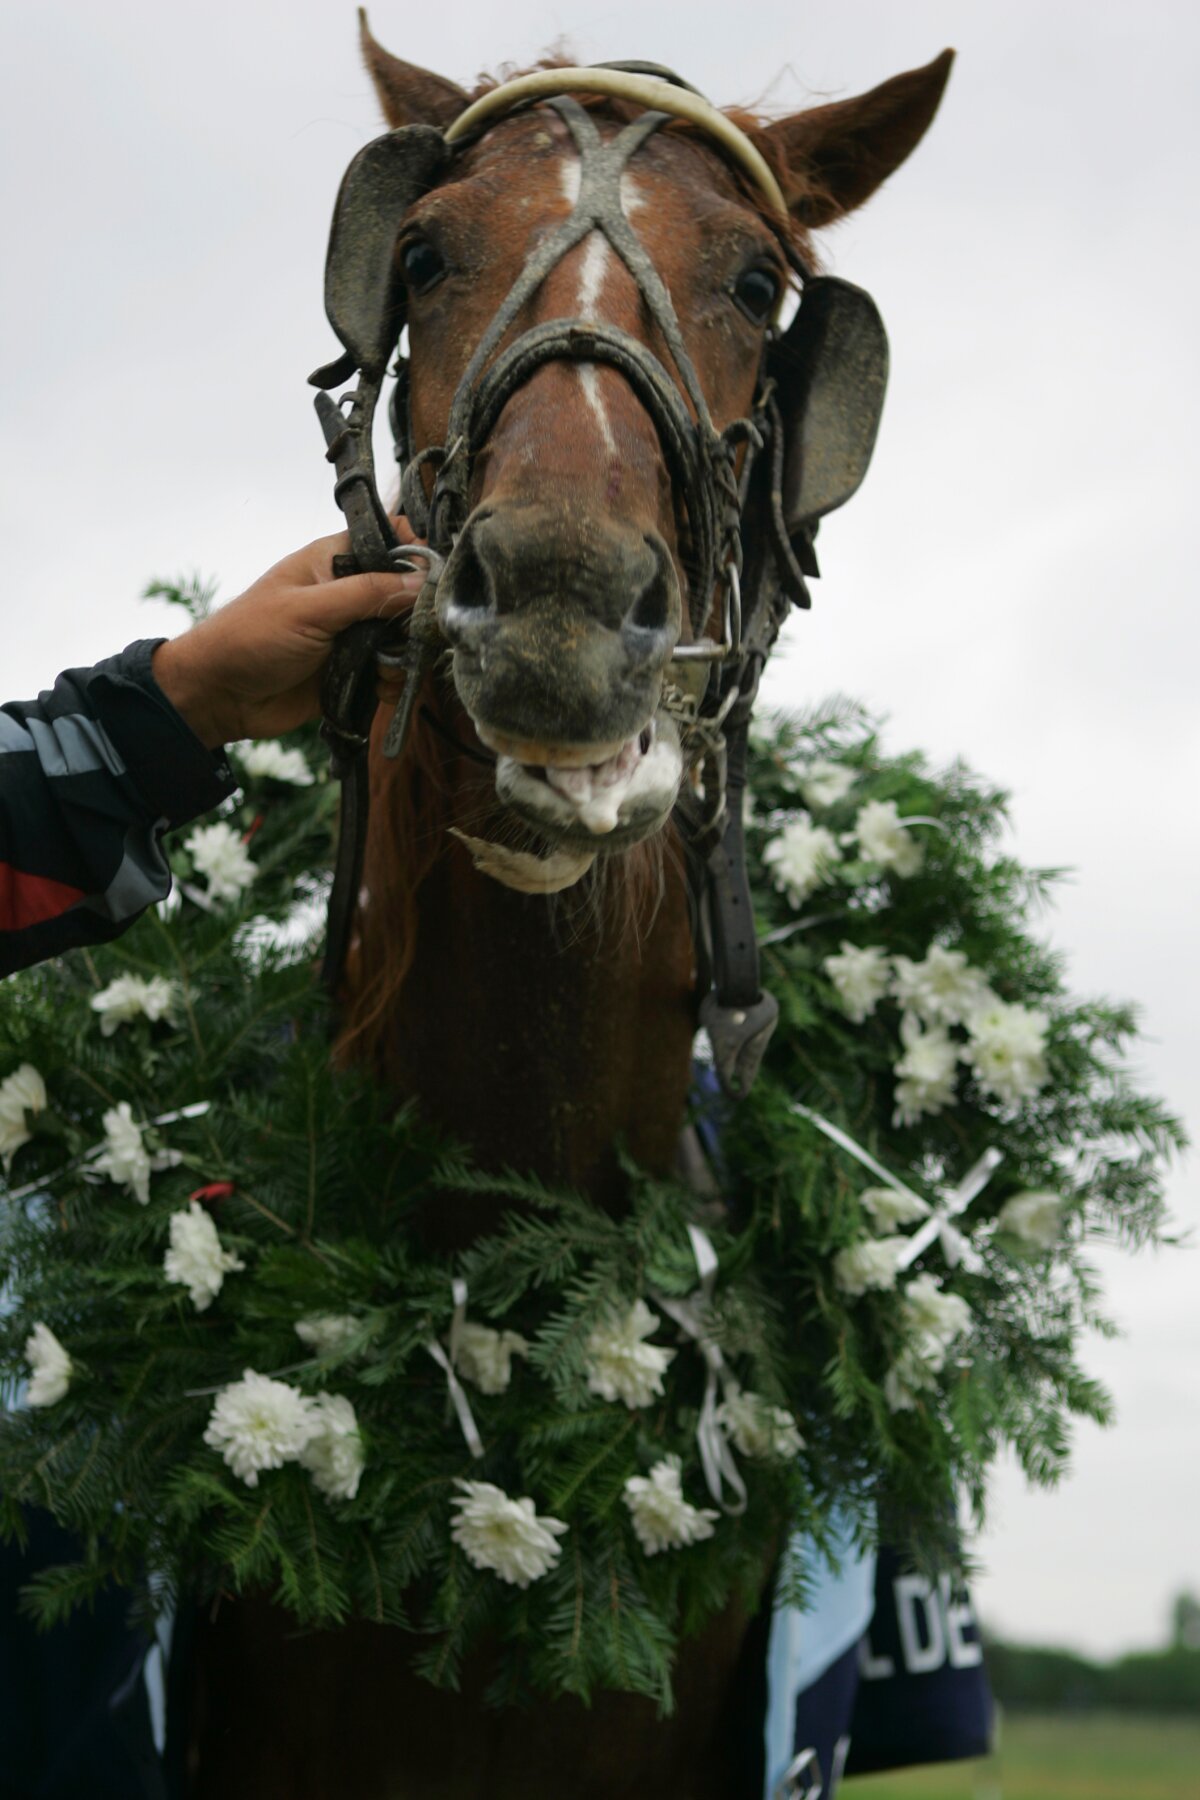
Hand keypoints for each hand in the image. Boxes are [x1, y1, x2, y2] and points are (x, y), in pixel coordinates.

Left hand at [152, 523, 425, 747]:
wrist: (220, 695)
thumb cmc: (251, 637)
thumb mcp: (310, 610)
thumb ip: (368, 594)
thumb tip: (422, 582)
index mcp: (335, 561)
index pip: (390, 541)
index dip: (416, 555)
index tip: (432, 581)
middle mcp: (349, 593)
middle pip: (406, 595)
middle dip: (415, 618)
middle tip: (411, 637)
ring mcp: (353, 632)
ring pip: (402, 638)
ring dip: (403, 656)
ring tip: (386, 670)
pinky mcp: (353, 669)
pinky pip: (389, 672)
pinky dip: (392, 682)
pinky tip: (380, 689)